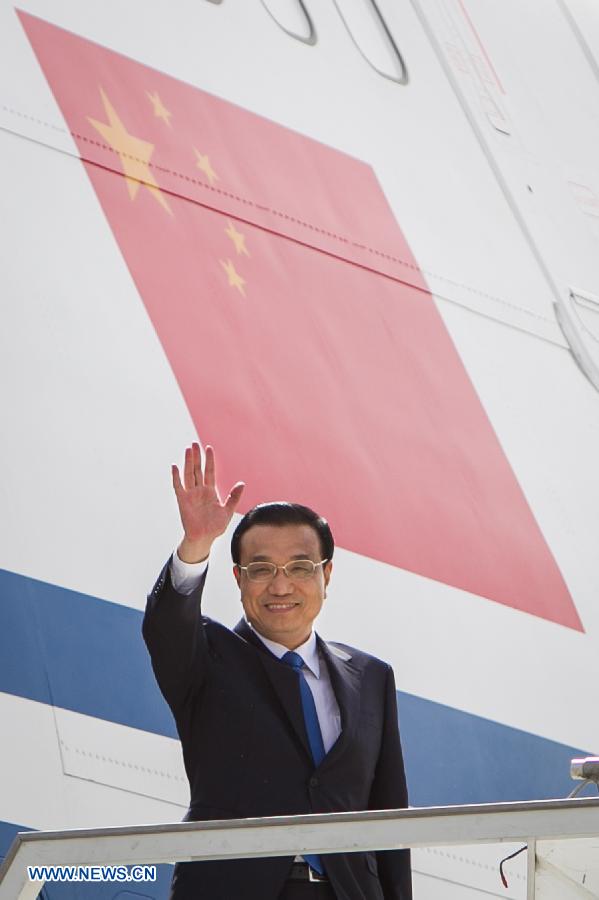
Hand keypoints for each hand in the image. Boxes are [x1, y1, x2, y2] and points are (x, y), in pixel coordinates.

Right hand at [172, 443, 244, 561]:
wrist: (204, 539)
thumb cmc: (215, 527)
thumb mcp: (227, 511)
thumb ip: (234, 497)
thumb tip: (242, 483)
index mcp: (210, 491)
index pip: (209, 471)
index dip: (209, 460)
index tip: (209, 448)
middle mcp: (200, 490)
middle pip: (197, 470)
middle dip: (196, 457)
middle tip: (195, 444)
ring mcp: (190, 495)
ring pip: (188, 474)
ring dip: (187, 462)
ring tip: (188, 450)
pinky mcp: (182, 501)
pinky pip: (178, 487)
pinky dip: (176, 477)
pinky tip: (175, 466)